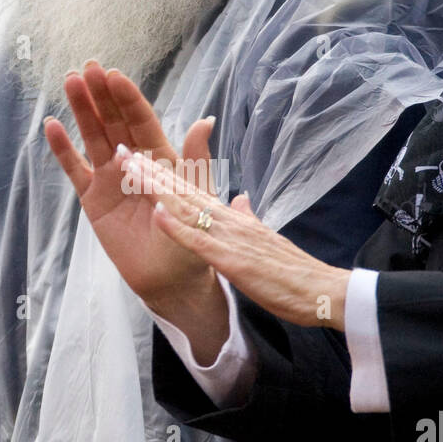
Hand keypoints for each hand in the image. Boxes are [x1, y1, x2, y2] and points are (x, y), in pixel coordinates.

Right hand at [45, 61, 230, 352]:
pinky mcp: (92, 198)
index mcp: (160, 157)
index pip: (141, 120)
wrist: (169, 278)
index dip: (127, 98)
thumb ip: (195, 158)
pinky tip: (52, 126)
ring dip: (82, 111)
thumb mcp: (197, 195)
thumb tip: (206, 119)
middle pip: (114, 121)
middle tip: (88, 68)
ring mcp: (110, 177)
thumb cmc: (190, 237)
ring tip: (70, 82)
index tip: (114, 75)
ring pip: (93, 137)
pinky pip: (75, 169)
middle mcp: (133, 161)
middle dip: (102, 95)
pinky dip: (63, 149)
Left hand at [123, 150, 351, 330]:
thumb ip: (248, 217)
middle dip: (150, 173)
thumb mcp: (264, 237)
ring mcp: (230, 238)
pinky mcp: (232, 260)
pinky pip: (200, 241)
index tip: (138, 160)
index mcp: (235, 217)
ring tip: (130, 171)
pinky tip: (156, 214)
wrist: (321, 290)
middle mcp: (230, 220)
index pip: (193, 191)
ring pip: (187, 208)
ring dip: (156, 189)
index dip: (164, 176)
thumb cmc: (293, 271)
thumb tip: (240, 198)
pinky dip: (177, 228)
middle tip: (121, 151)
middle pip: (183, 191)